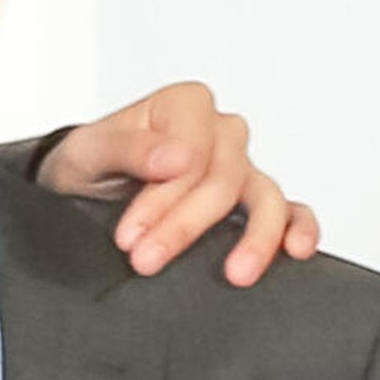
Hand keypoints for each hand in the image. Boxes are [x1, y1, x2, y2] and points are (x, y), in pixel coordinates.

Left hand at [38, 81, 318, 285]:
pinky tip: (295, 251)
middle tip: (146, 259)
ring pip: (264, 196)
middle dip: (183, 226)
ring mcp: (239, 165)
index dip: (163, 198)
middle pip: (222, 180)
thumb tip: (176, 158)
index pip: (194, 154)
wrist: (82, 186)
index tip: (130, 233)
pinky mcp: (248, 196)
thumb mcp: (87, 151)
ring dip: (253, 237)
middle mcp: (220, 131)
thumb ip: (128, 148)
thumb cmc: (88, 161)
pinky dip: (297, 227)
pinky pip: (290, 208)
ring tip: (236, 273)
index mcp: (184, 105)